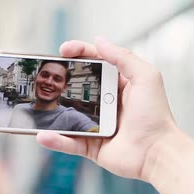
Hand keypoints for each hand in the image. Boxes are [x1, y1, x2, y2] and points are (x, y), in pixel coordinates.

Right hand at [36, 38, 178, 180]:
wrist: (157, 152)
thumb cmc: (155, 115)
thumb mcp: (146, 77)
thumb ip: (123, 57)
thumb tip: (99, 41)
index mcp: (120, 85)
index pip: (96, 63)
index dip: (80, 53)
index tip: (63, 50)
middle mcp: (107, 104)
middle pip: (78, 87)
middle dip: (60, 80)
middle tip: (44, 74)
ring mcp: (98, 125)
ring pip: (69, 115)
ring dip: (52, 110)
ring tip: (36, 102)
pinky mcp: (93, 147)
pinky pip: (70, 142)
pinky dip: (55, 140)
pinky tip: (42, 134)